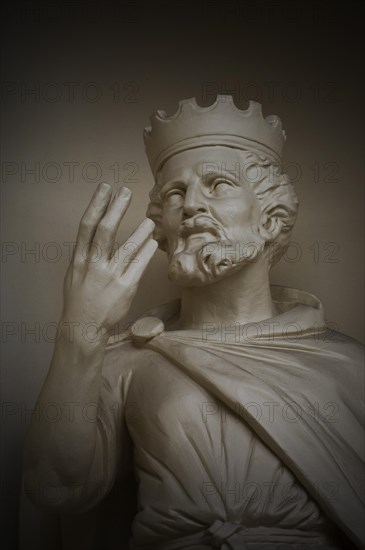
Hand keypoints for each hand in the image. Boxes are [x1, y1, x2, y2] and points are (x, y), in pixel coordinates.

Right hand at [62, 183, 156, 338]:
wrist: (83, 327)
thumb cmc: (80, 299)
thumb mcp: (75, 273)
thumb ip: (86, 253)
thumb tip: (96, 233)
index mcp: (80, 259)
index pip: (87, 226)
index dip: (97, 205)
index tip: (105, 188)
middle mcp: (94, 265)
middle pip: (106, 231)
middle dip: (116, 209)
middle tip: (126, 192)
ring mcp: (110, 277)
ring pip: (127, 248)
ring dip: (140, 231)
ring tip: (149, 220)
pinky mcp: (125, 288)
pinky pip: (139, 266)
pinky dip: (146, 252)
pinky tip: (153, 243)